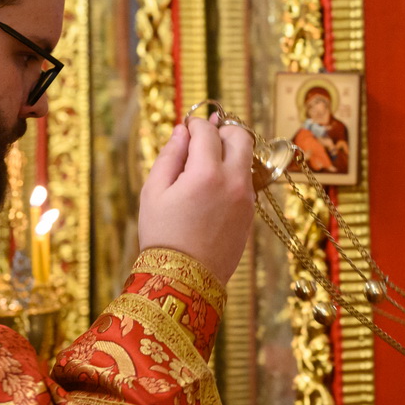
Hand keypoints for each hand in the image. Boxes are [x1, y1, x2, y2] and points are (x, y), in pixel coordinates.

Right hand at [137, 116, 255, 282]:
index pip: (208, 131)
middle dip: (222, 131)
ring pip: (246, 158)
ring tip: (203, 165)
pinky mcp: (250, 213)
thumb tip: (182, 131)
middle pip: (241, 135)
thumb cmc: (163, 235)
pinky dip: (232, 175)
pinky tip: (210, 189)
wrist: (184, 280)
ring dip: (229, 152)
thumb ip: (170, 155)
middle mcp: (234, 182)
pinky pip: (245, 181)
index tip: (186, 126)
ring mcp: (246, 198)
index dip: (195, 124)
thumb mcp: (153, 192)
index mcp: (207, 173)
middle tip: (202, 139)